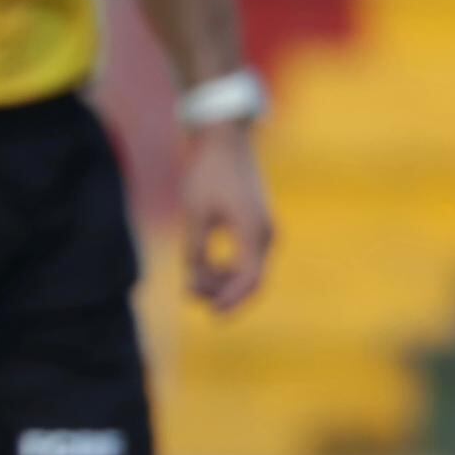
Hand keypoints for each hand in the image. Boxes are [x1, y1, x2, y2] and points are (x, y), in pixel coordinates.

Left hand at [179, 120, 272, 314]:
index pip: (249, 279)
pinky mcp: (256, 225)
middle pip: (251, 280)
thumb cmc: (208, 174)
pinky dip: (228, 269)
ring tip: (192, 281)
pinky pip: (247, 258)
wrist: (225, 141)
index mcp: (254, 232)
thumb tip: (194, 280)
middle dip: (222, 293)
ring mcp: (264, 230)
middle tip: (188, 292)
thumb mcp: (194, 214)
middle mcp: (266, 234)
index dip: (231, 300)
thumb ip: (195, 249)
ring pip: (249, 270)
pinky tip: (204, 267)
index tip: (211, 313)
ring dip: (222, 281)